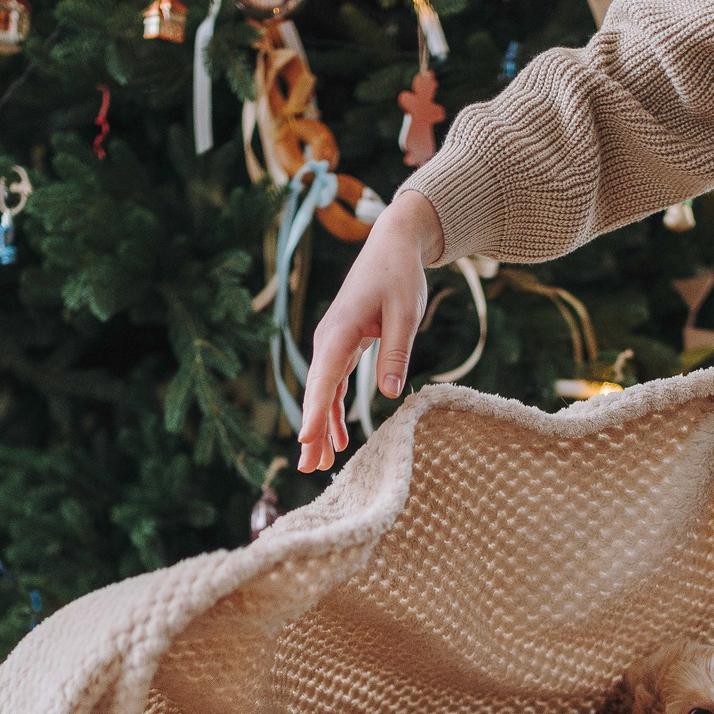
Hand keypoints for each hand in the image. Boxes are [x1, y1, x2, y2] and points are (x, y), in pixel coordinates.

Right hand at [298, 192, 442, 472]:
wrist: (392, 245)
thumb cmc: (400, 275)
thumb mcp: (406, 313)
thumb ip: (396, 352)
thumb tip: (390, 393)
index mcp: (340, 331)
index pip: (323, 380)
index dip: (314, 413)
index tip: (307, 441)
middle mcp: (328, 339)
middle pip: (316, 393)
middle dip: (312, 431)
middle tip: (309, 468)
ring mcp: (332, 343)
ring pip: (322, 393)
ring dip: (321, 427)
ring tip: (320, 463)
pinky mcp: (342, 345)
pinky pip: (334, 385)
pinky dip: (335, 410)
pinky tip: (339, 438)